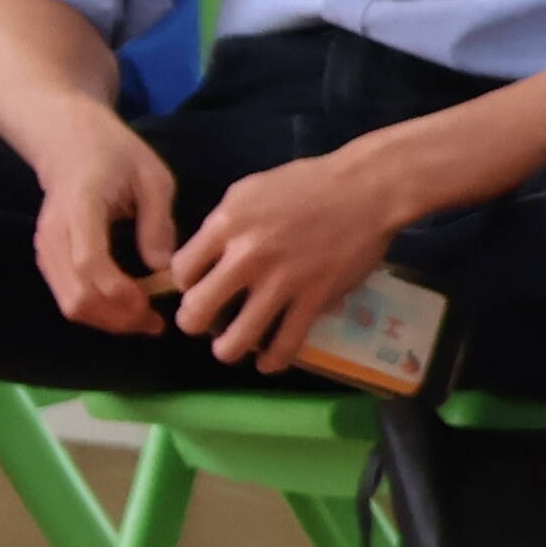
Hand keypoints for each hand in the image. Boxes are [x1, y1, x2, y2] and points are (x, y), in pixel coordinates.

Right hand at [23, 118, 185, 335]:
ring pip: (69, 304)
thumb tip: (164, 269)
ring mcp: (45, 248)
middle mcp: (54, 233)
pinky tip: (125, 308)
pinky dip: (97, 312)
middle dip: (118, 318)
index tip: (151, 305)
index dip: (118, 291)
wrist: (67, 140)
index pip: (89, 261)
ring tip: (145, 320)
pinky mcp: (47, 258)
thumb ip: (158, 221)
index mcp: (81, 206)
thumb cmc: (114, 153)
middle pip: (76, 295)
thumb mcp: (152, 177)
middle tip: (155, 322)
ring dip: (108, 320)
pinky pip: (67, 297)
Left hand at [166, 146, 426, 375]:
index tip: (196, 287)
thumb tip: (203, 258)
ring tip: (229, 348)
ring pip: (237, 339)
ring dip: (227, 350)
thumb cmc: (304, 184)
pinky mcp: (314, 300)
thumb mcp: (247, 192)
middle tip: (203, 323)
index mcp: (225, 226)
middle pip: (197, 310)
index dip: (184, 284)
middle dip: (193, 322)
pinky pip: (285, 344)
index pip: (180, 271)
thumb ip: (221, 226)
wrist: (365, 190)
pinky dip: (272, 361)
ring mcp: (281, 283)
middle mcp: (247, 257)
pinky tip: (267, 362)